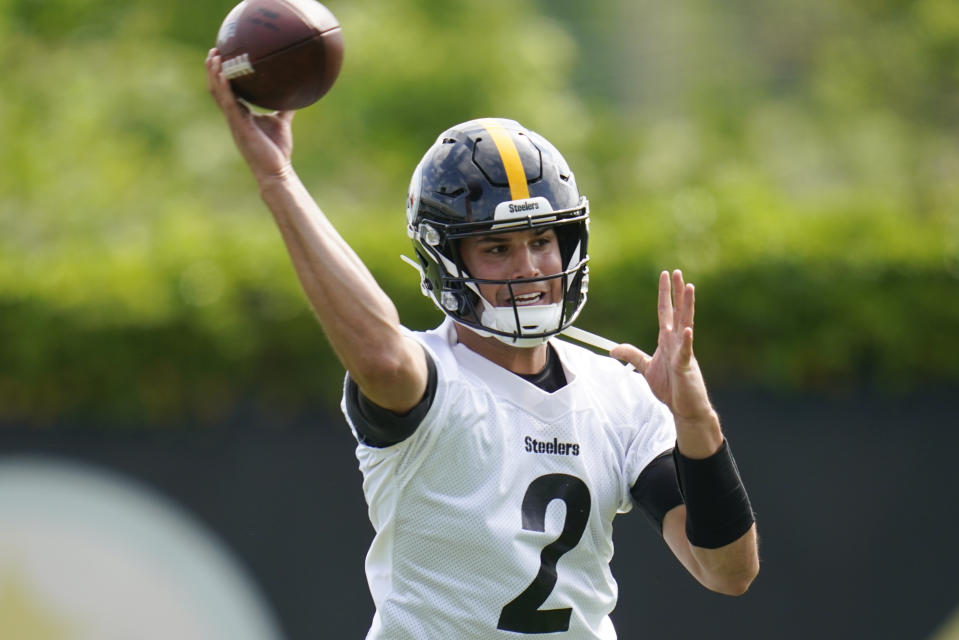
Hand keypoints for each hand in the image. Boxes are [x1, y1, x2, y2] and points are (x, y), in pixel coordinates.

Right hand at [205, 48, 294, 183]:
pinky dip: (225, 88)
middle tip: (214, 50)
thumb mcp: (281, 122)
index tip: (222, 56)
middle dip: (213, 70)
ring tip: (214, 57)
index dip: (222, 75)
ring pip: (218, 93)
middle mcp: (234, 116)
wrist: (276, 170)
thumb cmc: (277, 150)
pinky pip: (228, 103)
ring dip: (214, 75)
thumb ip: (285, 108)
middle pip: (217, 89)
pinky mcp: (239, 126)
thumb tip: (297, 92)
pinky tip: (224, 74)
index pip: (228, 90)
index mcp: (241, 114)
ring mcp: (234, 121)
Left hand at [611, 270, 716, 433]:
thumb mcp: (646, 368)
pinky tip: (687, 329)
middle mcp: (677, 342)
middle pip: (677, 311)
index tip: (665, 276)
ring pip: (686, 324)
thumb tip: (612, 349)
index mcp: (667, 340)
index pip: (666, 312)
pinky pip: (685, 351)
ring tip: (690, 288)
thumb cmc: (671, 388)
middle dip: (677, 292)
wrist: (685, 408)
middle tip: (677, 272)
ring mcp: (683, 352)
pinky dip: (686, 341)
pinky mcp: (685, 367)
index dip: (665, 294)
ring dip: (688, 306)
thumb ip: (632, 355)